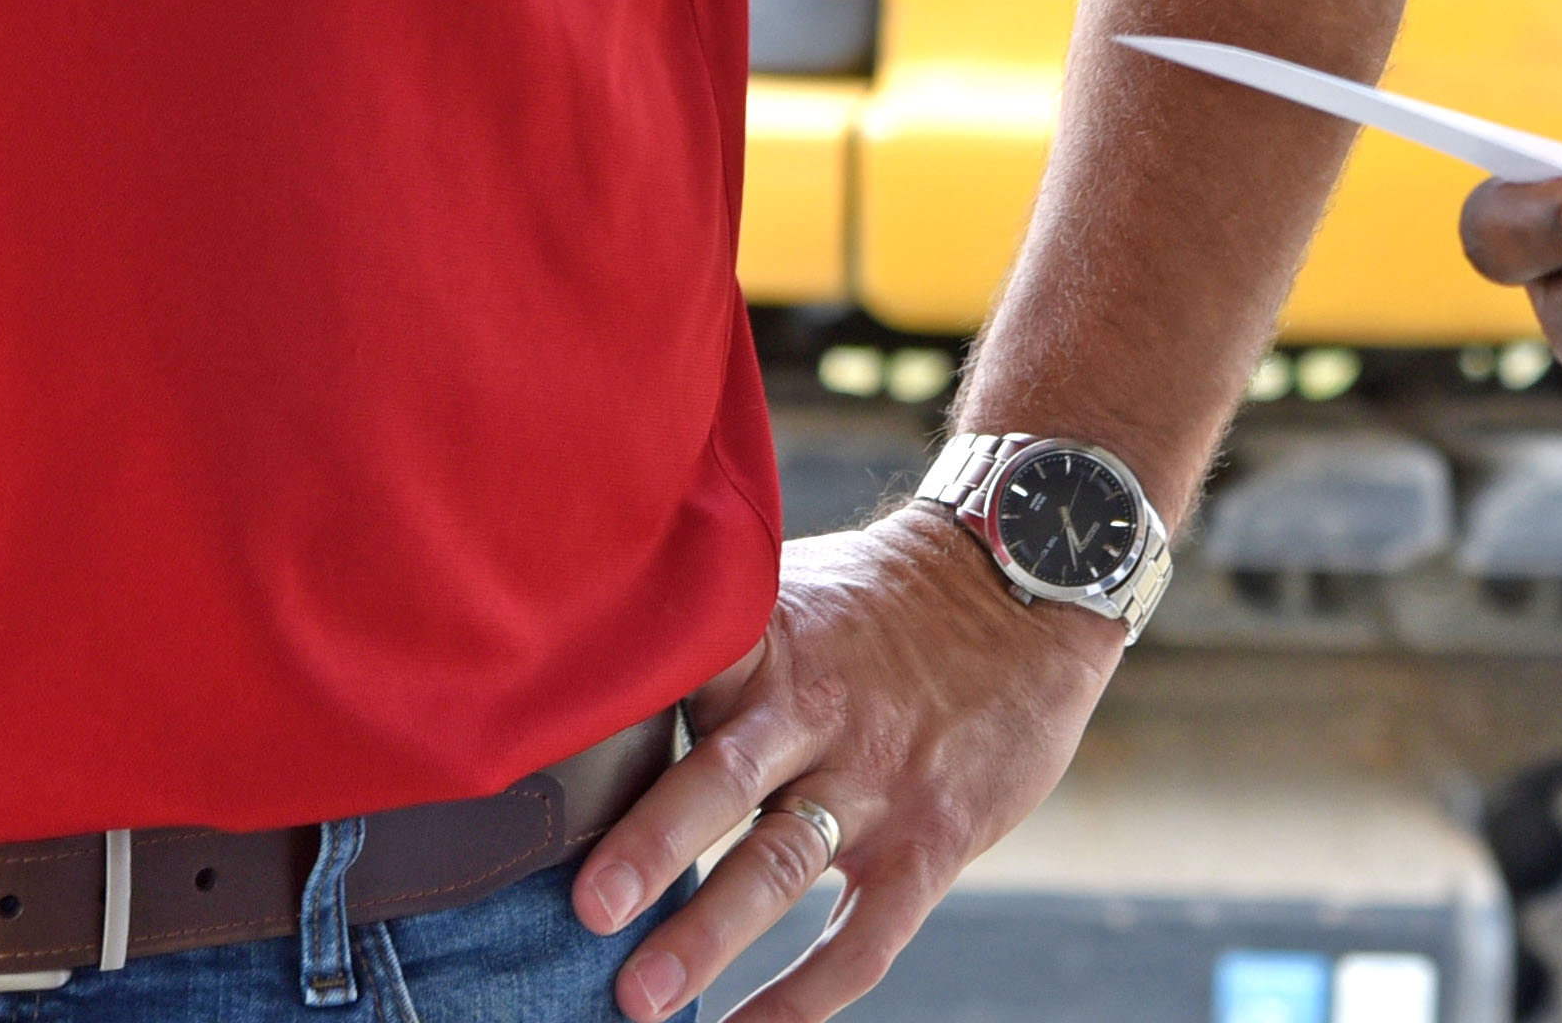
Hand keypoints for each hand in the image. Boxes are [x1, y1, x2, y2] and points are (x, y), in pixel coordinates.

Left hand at [573, 506, 1122, 1022]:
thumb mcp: (793, 589)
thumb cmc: (885, 596)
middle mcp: (816, 712)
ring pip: (784, 865)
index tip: (535, 775)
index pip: (677, 678)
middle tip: (586, 909)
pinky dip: (804, 996)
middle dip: (653, 846)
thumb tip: (587, 680)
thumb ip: (710, 642)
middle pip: (724, 778)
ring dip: (709, 934)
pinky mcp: (932, 839)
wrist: (1026, 580)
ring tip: (639, 999)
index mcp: (768, 645)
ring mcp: (877, 781)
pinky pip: (865, 937)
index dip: (608, 723)